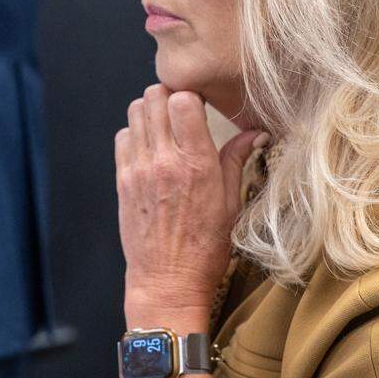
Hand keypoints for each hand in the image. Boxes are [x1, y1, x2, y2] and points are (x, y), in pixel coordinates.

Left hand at [116, 84, 265, 330]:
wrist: (167, 282)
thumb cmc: (206, 248)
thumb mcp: (231, 203)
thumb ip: (236, 160)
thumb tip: (255, 132)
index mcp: (197, 164)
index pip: (184, 99)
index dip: (192, 95)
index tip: (200, 105)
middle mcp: (165, 161)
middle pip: (155, 96)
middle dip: (170, 96)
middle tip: (182, 112)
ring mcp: (139, 169)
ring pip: (136, 111)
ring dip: (152, 111)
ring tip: (166, 128)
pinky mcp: (123, 180)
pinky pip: (123, 137)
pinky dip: (136, 133)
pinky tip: (150, 149)